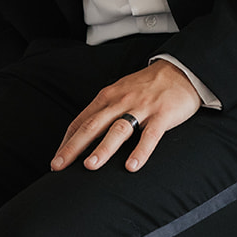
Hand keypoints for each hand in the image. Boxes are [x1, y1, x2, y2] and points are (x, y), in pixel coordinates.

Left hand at [50, 60, 200, 174]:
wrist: (180, 70)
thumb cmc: (147, 86)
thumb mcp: (120, 91)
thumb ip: (104, 110)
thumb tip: (83, 134)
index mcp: (108, 96)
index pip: (81, 121)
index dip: (67, 141)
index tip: (56, 160)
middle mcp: (121, 101)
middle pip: (93, 125)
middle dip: (74, 147)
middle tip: (59, 166)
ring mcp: (142, 108)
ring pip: (118, 129)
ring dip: (103, 148)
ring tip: (90, 166)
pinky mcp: (162, 115)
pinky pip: (150, 135)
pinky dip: (140, 151)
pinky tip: (132, 166)